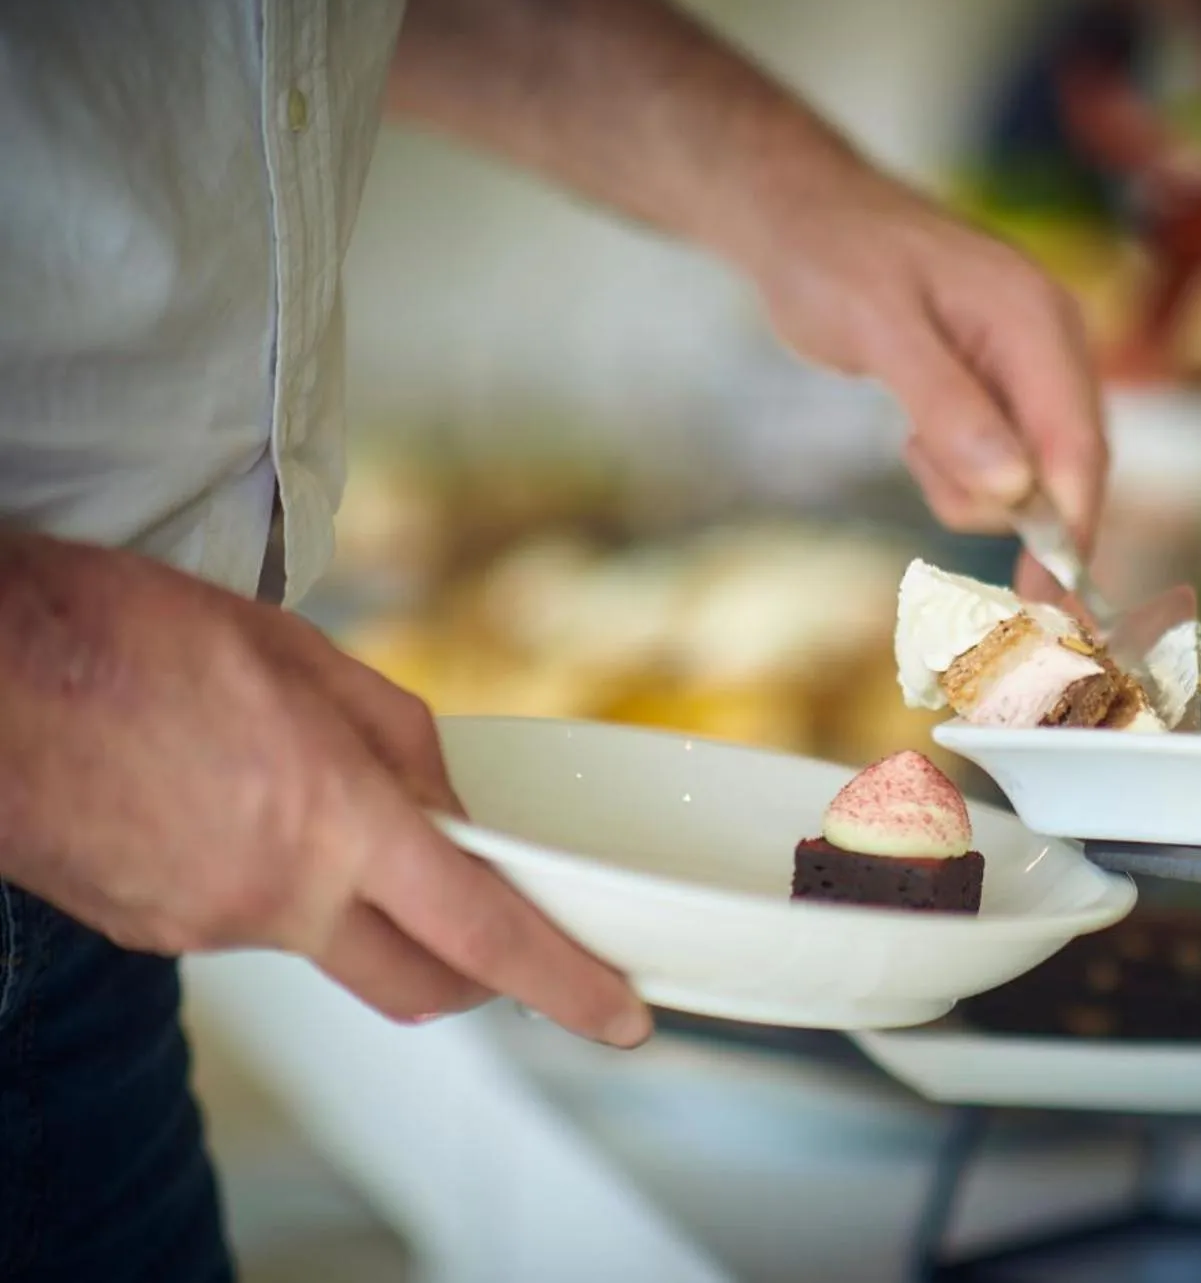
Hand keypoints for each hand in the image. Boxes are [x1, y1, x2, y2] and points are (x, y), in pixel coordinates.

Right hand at [0, 532, 650, 1046]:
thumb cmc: (123, 638)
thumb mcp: (295, 654)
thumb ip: (397, 738)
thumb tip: (452, 803)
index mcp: (334, 823)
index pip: (483, 933)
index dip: (567, 983)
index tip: (623, 1016)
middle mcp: (276, 899)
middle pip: (422, 983)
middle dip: (484, 975)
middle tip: (505, 928)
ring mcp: (208, 929)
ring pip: (331, 946)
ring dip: (364, 904)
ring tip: (316, 802)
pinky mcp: (153, 934)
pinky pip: (252, 926)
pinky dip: (280, 888)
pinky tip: (239, 811)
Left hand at [748, 171, 1109, 574]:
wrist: (802, 217)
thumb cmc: (832, 260)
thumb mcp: (878, 330)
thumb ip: (947, 405)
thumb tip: (1014, 489)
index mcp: (1035, 319)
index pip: (1077, 444)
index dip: (1070, 529)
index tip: (1047, 601)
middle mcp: (1053, 341)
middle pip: (1070, 466)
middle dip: (1015, 512)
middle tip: (934, 488)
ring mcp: (1034, 364)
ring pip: (1034, 473)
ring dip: (971, 484)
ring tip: (910, 439)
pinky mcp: (1007, 385)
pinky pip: (1006, 459)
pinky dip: (962, 469)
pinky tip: (918, 434)